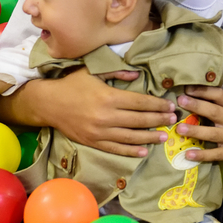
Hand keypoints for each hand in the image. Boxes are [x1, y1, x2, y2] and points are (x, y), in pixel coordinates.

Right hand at [39, 68, 176, 157]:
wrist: (48, 103)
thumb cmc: (71, 84)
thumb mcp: (92, 71)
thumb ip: (116, 72)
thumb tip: (138, 75)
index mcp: (109, 97)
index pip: (140, 102)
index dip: (157, 105)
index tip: (170, 106)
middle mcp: (106, 116)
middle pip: (139, 120)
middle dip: (159, 120)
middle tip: (173, 121)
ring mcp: (100, 132)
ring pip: (131, 137)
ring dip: (150, 137)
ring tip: (165, 137)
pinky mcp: (93, 142)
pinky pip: (116, 149)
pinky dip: (131, 151)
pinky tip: (144, 151)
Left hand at [175, 86, 222, 162]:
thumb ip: (219, 104)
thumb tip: (192, 94)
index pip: (219, 95)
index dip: (204, 91)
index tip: (187, 89)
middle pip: (214, 112)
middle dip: (196, 105)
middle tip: (180, 101)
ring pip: (213, 133)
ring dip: (195, 130)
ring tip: (179, 129)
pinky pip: (215, 154)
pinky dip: (202, 154)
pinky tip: (188, 154)